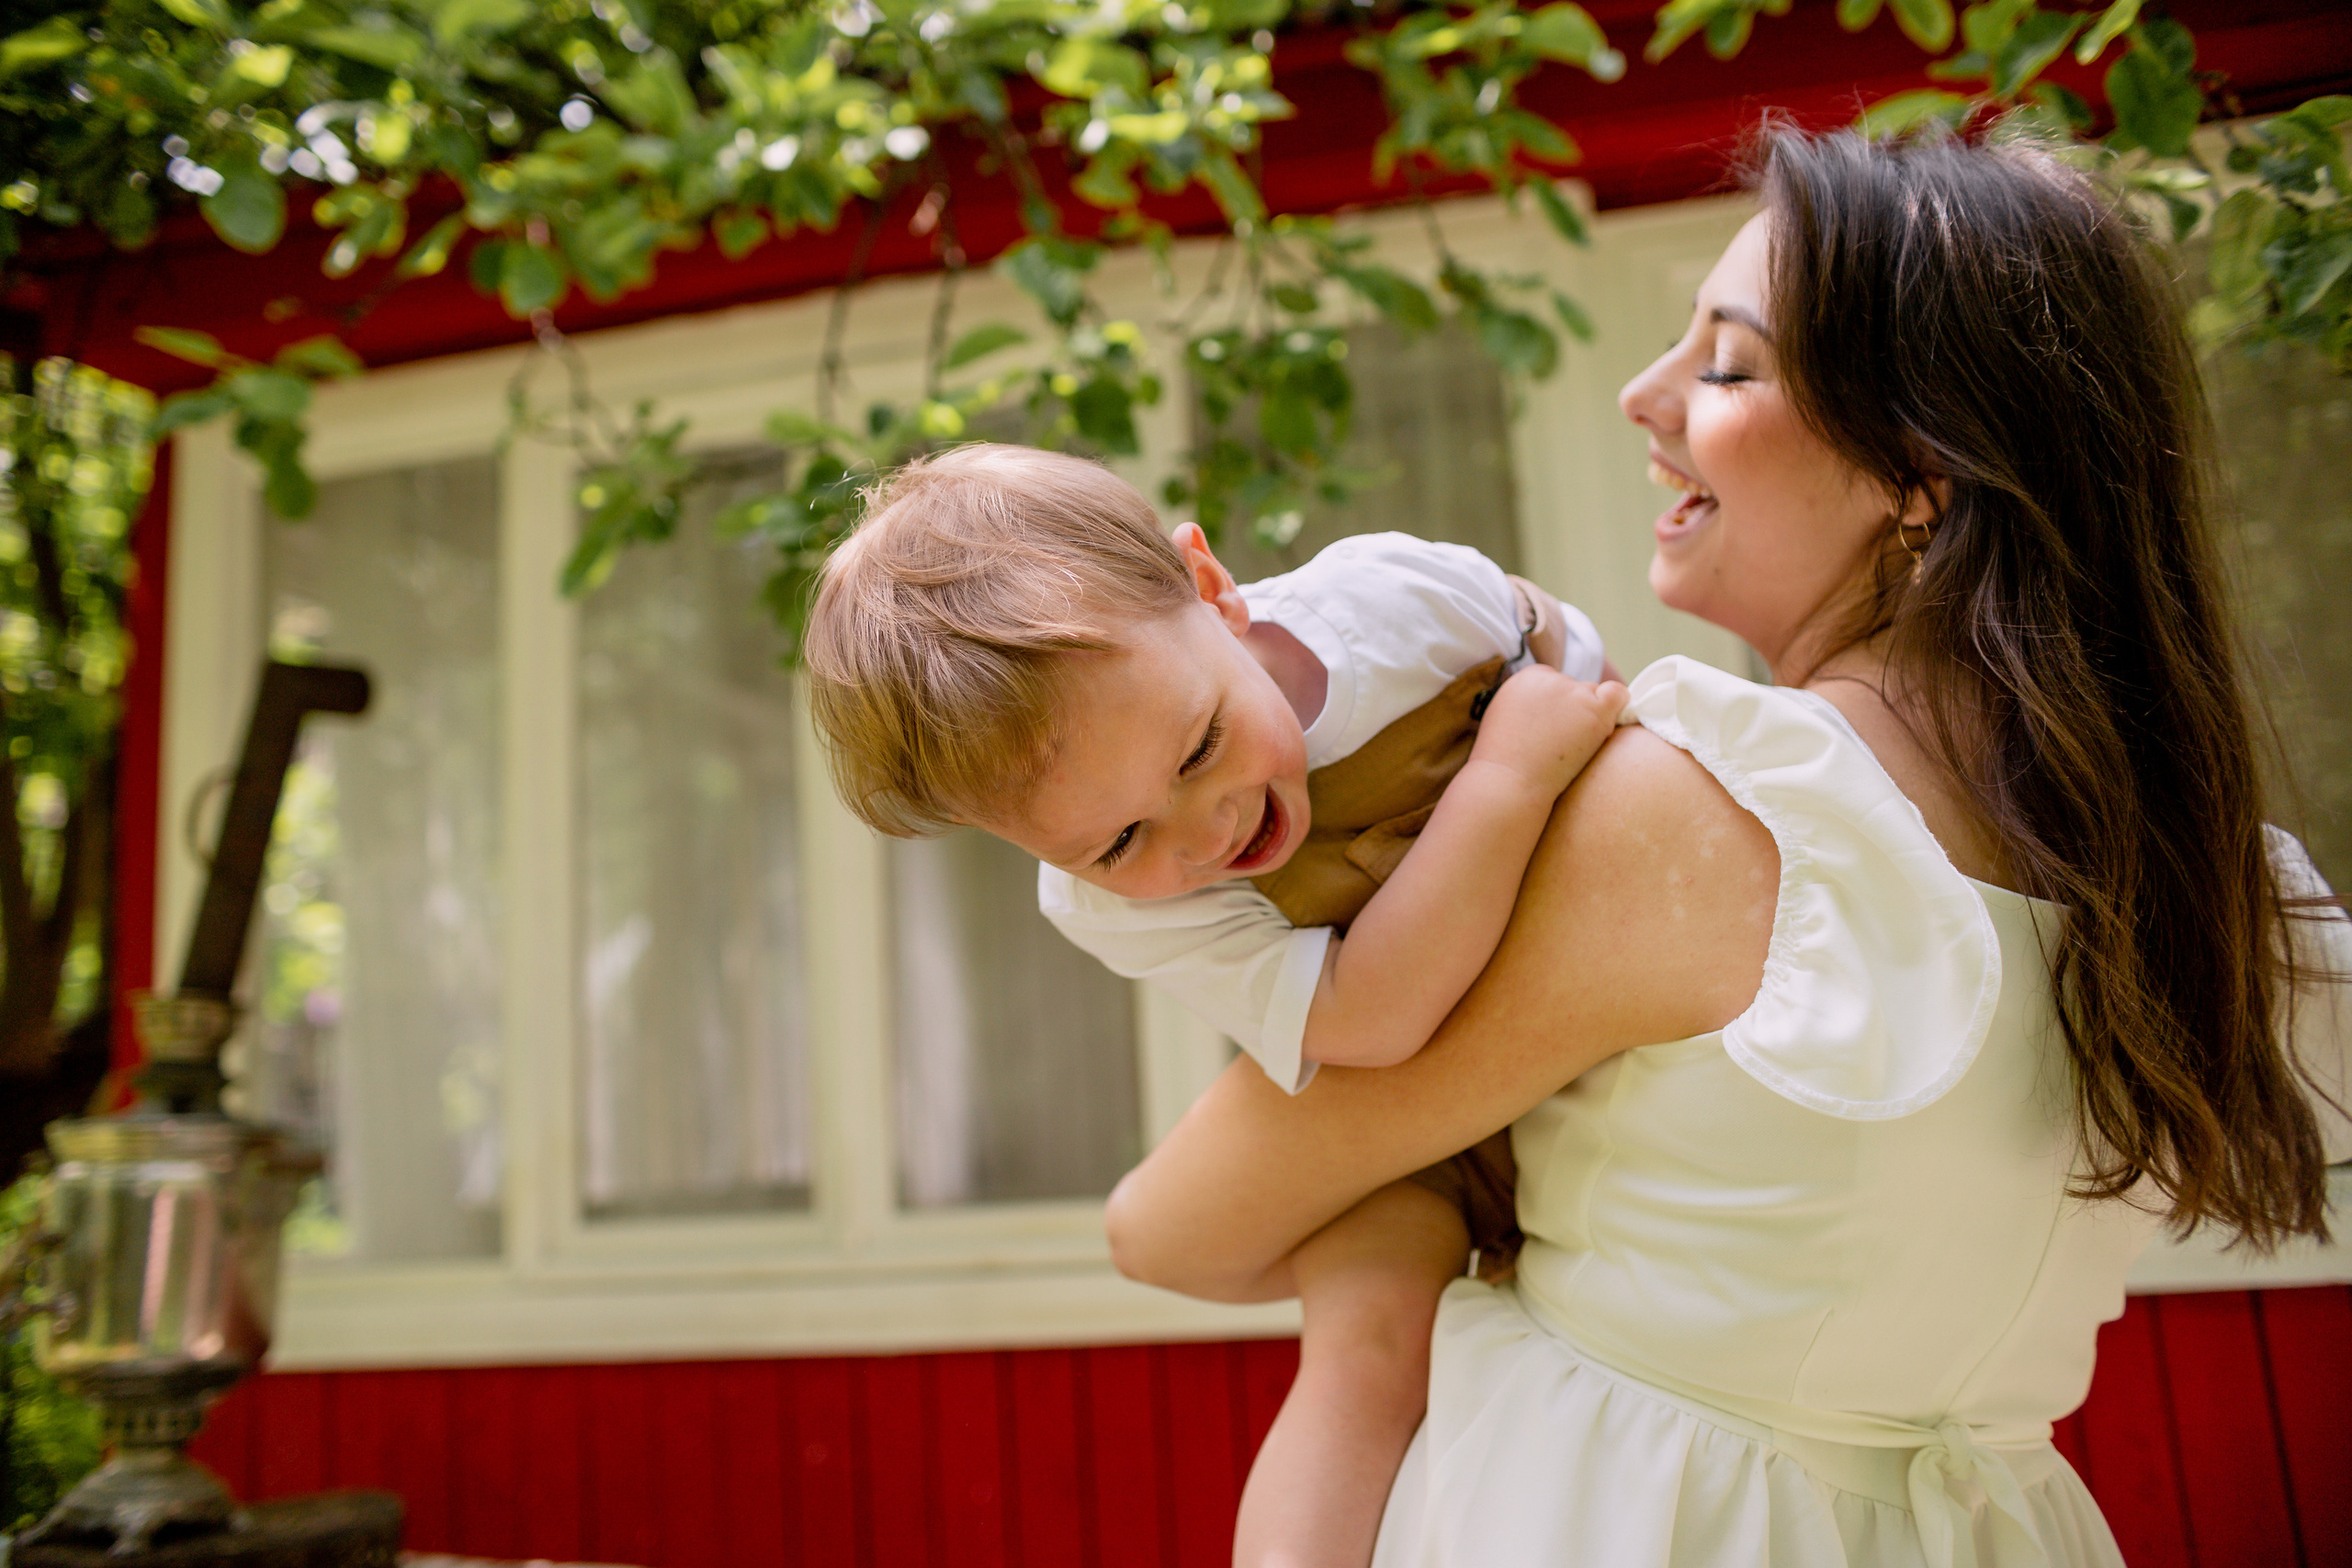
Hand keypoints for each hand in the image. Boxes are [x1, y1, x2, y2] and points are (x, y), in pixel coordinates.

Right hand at [1468, 666, 1628, 795]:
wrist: (1509, 783)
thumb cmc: (1504, 762)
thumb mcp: (1504, 718)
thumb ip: (1527, 704)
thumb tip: (1554, 708)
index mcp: (1526, 677)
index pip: (1554, 682)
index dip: (1554, 708)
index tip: (1546, 732)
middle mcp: (1551, 678)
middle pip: (1576, 689)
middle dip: (1572, 714)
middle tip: (1559, 745)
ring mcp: (1574, 692)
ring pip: (1594, 698)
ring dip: (1589, 719)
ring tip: (1571, 749)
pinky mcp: (1594, 710)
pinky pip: (1618, 695)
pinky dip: (1617, 707)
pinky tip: (1602, 732)